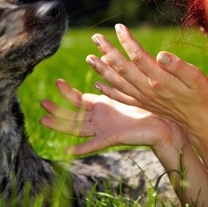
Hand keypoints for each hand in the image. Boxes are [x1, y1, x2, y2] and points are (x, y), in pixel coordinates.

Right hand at [39, 78, 182, 154]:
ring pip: (77, 128)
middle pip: (72, 114)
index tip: (56, 81)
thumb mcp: (129, 84)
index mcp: (103, 105)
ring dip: (60, 125)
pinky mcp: (112, 137)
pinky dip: (81, 148)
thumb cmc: (151, 104)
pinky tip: (67, 151)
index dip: (66, 92)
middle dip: (56, 109)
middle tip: (41, 103)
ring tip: (43, 120)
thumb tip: (107, 55)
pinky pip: (94, 144)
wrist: (166, 122)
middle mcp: (100, 118)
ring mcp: (104, 128)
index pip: (78, 99)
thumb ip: (116, 72)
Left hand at [86, 24, 207, 132]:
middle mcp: (147, 89)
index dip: (127, 42)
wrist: (198, 120)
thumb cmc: (199, 94)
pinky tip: (98, 85)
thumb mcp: (196, 78)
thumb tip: (161, 54)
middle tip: (96, 37)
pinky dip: (109, 91)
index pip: (139, 57)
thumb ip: (178, 66)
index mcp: (159, 79)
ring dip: (102, 69)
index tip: (119, 27)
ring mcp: (143, 98)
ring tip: (89, 58)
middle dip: (108, 51)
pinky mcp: (142, 104)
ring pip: (118, 82)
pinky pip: (122, 97)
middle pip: (123, 68)